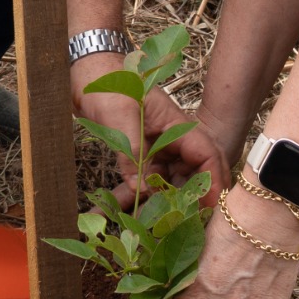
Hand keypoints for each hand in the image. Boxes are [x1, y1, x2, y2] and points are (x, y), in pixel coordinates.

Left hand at [74, 62, 228, 211]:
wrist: (85, 73)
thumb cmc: (107, 85)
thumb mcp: (120, 117)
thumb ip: (132, 152)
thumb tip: (142, 190)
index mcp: (176, 124)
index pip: (206, 154)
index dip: (213, 181)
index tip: (209, 207)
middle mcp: (172, 138)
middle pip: (193, 172)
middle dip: (193, 199)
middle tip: (187, 226)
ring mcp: (157, 147)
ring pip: (168, 181)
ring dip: (161, 202)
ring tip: (151, 226)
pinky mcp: (140, 154)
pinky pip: (144, 179)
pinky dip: (135, 195)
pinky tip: (120, 210)